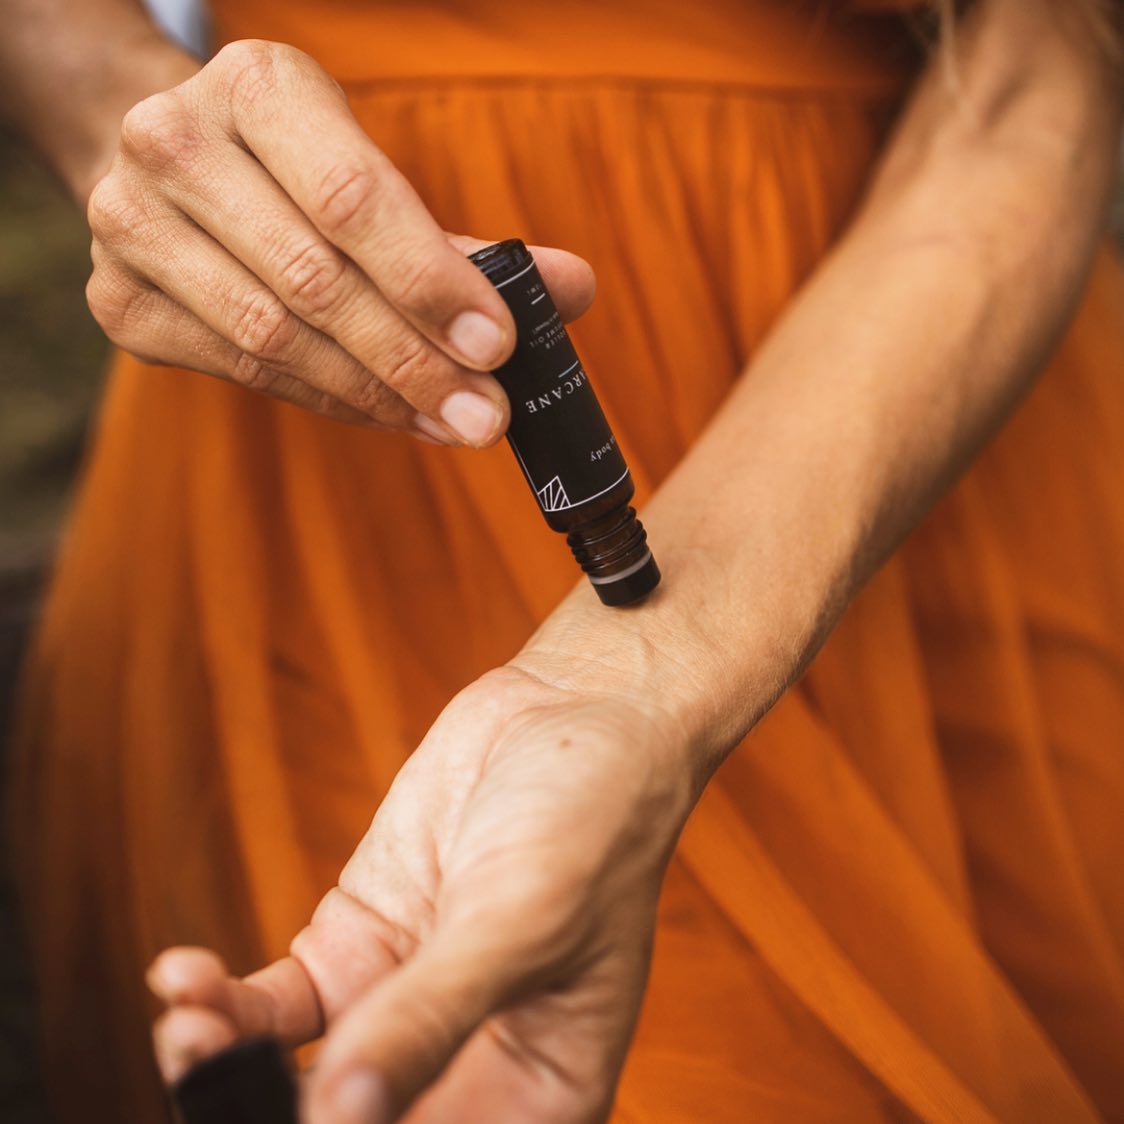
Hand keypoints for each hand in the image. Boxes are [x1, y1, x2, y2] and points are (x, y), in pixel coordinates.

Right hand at [84, 39, 594, 439]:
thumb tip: (572, 290)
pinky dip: (327, 400)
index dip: (429, 281)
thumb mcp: (379, 177)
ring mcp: (128, 224)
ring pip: (274, 339)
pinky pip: (243, 373)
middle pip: (314, 280)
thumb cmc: (299, 173)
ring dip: (376, 395)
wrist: (174, 168)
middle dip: (414, 361)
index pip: (353, 197)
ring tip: (450, 424)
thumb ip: (467, 242)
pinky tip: (387, 414)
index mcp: (257, 86)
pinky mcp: (119, 301)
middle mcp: (173, 140)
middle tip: (485, 416)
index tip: (497, 346)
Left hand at [149, 665, 693, 1121]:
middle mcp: (461, 1069)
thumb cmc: (590, 822)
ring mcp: (398, 1007)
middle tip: (210, 1083)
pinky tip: (184, 977)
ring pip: (290, 1082)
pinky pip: (275, 1007)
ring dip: (223, 1069)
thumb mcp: (517, 924)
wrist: (575, 713)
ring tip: (188, 1033)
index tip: (294, 1115)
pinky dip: (223, 1003)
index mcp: (535, 1096)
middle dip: (264, 1120)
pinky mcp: (356, 946)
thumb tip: (340, 1116)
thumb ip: (431, 1018)